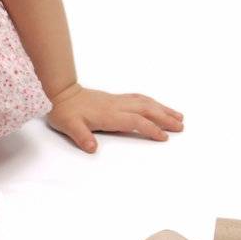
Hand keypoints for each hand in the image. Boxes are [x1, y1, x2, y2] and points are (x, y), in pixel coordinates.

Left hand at [45, 81, 183, 152]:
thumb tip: (92, 147)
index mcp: (109, 114)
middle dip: (165, 118)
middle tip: (182, 126)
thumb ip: (81, 136)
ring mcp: (116, 101)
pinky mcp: (114, 99)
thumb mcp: (68, 126)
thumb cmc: (63, 111)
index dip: (150, 128)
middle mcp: (116, 106)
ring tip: (178, 116)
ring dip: (162, 109)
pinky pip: (138, 98)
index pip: (135, 121)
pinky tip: (157, 106)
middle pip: (146, 109)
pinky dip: (151, 102)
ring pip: (144, 102)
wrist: (58, 92)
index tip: (164, 137)